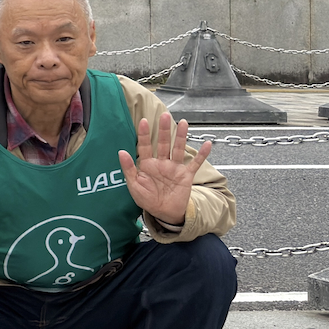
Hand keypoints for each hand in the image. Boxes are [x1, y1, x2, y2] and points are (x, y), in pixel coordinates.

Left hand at [118, 113, 209, 227]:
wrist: (164, 213)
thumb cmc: (147, 199)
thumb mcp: (133, 185)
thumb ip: (128, 168)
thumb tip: (121, 152)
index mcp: (147, 165)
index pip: (144, 146)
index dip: (143, 134)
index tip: (143, 121)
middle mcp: (162, 163)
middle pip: (163, 143)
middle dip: (163, 130)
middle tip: (165, 115)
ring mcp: (175, 168)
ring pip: (178, 149)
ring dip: (181, 136)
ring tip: (184, 123)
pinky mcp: (186, 175)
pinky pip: (195, 163)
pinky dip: (202, 154)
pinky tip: (207, 144)